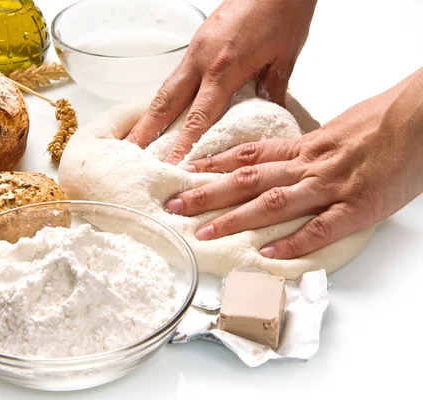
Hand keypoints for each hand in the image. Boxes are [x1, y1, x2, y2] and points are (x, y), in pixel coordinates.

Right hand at [126, 0, 316, 163]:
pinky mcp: (197, 42)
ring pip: (166, 88)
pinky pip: (176, 75)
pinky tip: (162, 110)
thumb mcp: (284, 58)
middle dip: (147, 131)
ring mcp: (196, 50)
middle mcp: (202, 60)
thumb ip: (271, 91)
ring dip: (150, 114)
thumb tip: (267, 116)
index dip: (183, 145)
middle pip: (166, 103)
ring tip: (136, 137)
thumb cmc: (284, 12)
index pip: (198, 118)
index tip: (171, 166)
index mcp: (224, 68)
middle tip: (131, 153)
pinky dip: (166, 96)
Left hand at [164, 68, 422, 258]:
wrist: (422, 118)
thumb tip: (281, 160)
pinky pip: (320, 228)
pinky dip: (293, 242)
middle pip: (247, 180)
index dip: (212, 165)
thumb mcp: (335, 130)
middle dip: (207, 194)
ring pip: (272, 203)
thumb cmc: (382, 121)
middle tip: (175, 206)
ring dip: (235, 219)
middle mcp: (308, 166)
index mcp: (304, 148)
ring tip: (204, 231)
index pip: (247, 156)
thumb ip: (306, 149)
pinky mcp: (357, 207)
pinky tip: (268, 253)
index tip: (184, 174)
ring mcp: (330, 187)